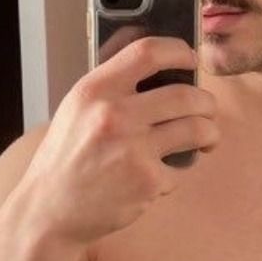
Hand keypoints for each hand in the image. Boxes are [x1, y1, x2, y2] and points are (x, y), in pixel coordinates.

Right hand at [18, 36, 219, 247]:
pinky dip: (178, 171)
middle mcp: (114, 115)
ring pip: (198, 129)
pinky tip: (163, 174)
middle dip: (207, 102)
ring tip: (206, 138)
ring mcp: (133, 149)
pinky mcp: (148, 181)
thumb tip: (162, 64)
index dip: (179, 51)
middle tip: (207, 110)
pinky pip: (183, 168)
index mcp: (95, 90)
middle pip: (186, 94)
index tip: (191, 60)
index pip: (148, 52)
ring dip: (210, 133)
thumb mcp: (77, 109)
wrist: (50, 209)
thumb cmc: (67, 158)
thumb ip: (113, 86)